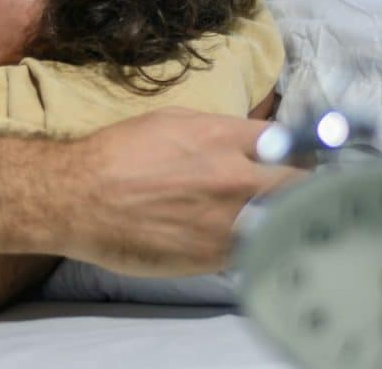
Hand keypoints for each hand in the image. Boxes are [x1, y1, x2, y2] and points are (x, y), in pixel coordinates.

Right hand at [65, 108, 304, 276]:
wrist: (77, 197)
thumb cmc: (119, 153)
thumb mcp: (173, 122)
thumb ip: (221, 132)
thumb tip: (254, 141)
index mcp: (225, 139)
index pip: (293, 142)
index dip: (302, 152)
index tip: (301, 159)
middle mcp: (234, 178)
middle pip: (300, 185)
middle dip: (303, 188)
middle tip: (298, 193)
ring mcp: (226, 221)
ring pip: (283, 223)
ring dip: (283, 221)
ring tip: (275, 220)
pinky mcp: (212, 257)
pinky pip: (252, 251)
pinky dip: (255, 246)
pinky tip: (245, 242)